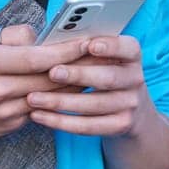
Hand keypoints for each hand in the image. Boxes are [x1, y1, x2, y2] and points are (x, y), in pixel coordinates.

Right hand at [0, 24, 88, 142]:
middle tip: (103, 57)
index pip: (39, 57)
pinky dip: (56, 102)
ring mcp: (4, 113)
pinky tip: (71, 92)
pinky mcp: (7, 128)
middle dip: (80, 68)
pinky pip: (39, 112)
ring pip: (49, 99)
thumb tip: (42, 36)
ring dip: (74, 87)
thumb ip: (12, 36)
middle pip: (50, 80)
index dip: (68, 51)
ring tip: (95, 73)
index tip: (90, 42)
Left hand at [26, 34, 153, 137]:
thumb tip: (53, 42)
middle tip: (52, 73)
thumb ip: (86, 49)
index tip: (88, 45)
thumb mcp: (106, 58)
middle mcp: (135, 79)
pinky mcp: (120, 125)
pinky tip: (39, 115)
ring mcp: (130, 104)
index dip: (110, 46)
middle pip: (108, 78)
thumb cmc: (105, 73)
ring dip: (60, 102)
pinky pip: (88, 126)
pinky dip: (61, 122)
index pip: (127, 48)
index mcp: (132, 56)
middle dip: (78, 75)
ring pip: (93, 105)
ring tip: (34, 98)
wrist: (131, 109)